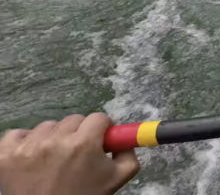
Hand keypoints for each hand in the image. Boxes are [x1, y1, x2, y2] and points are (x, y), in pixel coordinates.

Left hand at [0, 113, 139, 194]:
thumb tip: (125, 139)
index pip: (98, 118)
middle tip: (78, 153)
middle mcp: (55, 140)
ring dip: (53, 138)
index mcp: (84, 143)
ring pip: (48, 126)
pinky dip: (25, 142)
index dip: (102, 129)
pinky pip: (17, 133)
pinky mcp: (6, 154)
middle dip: (79, 133)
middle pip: (74, 120)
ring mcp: (28, 147)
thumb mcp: (117, 180)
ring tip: (54, 160)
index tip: (100, 139)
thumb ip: (128, 154)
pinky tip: (32, 157)